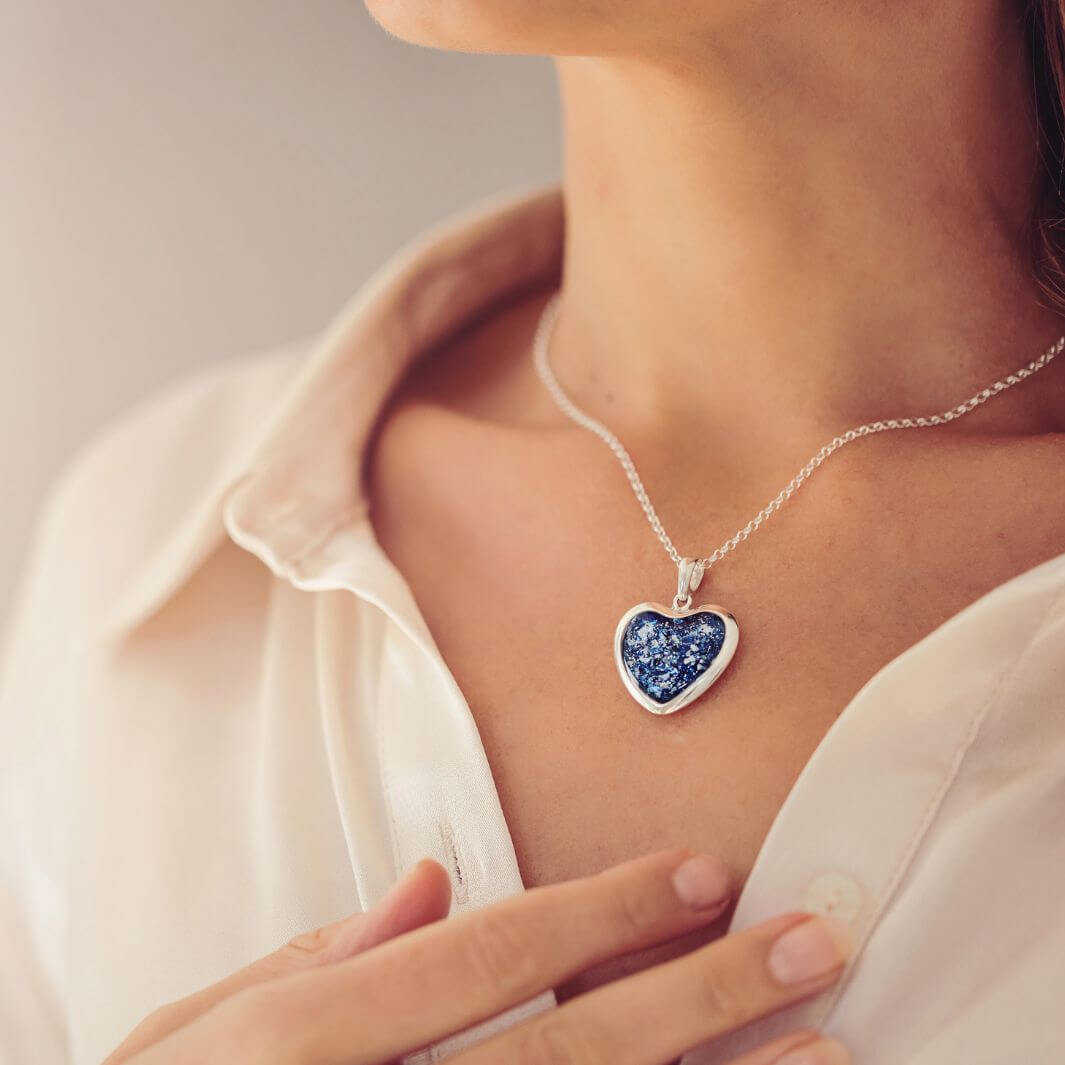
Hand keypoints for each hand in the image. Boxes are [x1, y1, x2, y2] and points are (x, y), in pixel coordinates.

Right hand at [103, 846, 853, 1064]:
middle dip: (700, 998)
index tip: (703, 872)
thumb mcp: (185, 1033)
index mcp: (304, 1041)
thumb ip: (312, 954)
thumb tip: (435, 883)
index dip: (603, 912)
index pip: (488, 956)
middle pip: (568, 1057)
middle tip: (813, 947)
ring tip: (829, 1056)